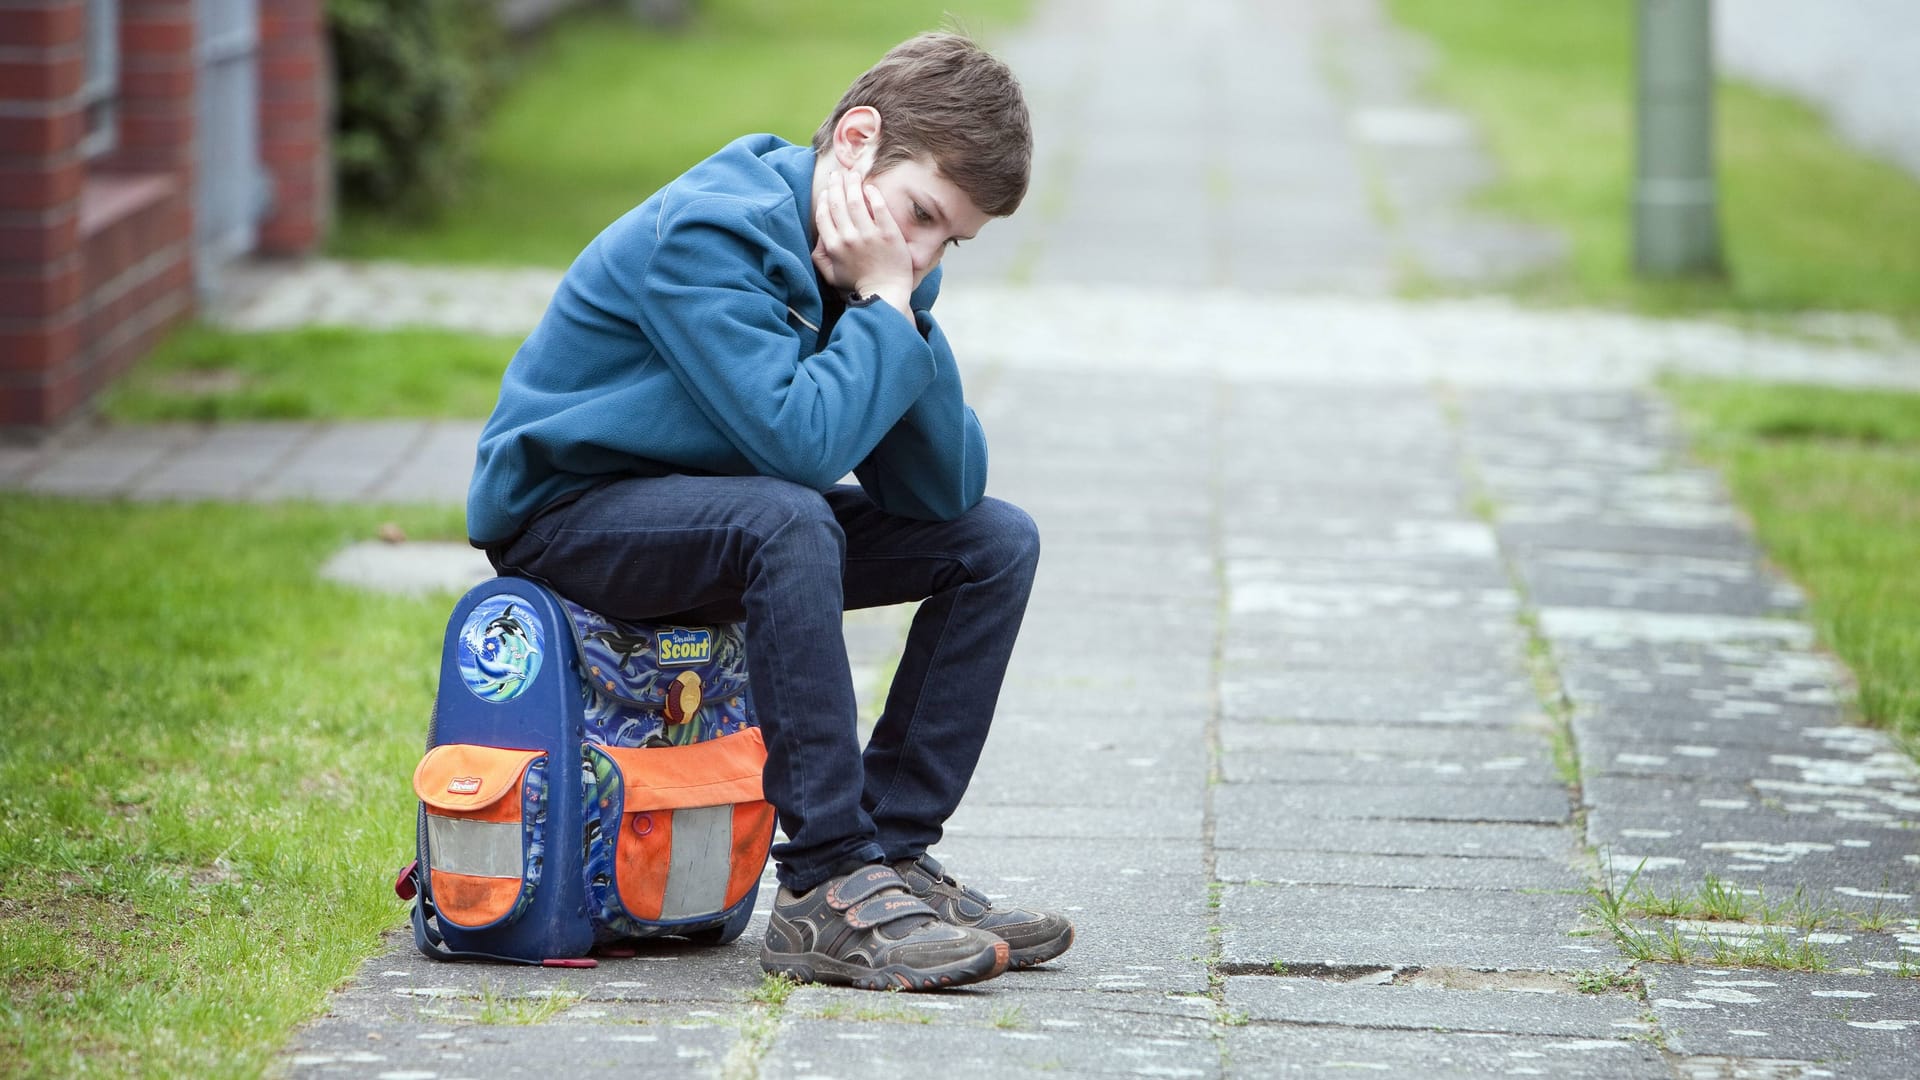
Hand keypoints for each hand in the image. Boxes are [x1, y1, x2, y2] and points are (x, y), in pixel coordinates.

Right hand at [811, 170, 911, 315]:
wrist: (885, 293)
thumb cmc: (858, 285)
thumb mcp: (831, 275)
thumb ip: (820, 256)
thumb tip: (819, 237)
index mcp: (833, 246)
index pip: (824, 214)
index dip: (823, 199)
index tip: (826, 190)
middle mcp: (848, 237)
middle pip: (837, 203)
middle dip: (835, 185)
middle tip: (837, 174)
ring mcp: (869, 234)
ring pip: (856, 201)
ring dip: (852, 183)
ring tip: (853, 174)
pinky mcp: (888, 233)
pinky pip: (878, 207)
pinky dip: (872, 194)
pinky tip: (870, 187)